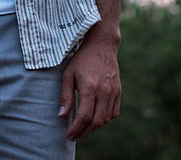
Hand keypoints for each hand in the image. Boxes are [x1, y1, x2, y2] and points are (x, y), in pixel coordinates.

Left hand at [59, 23, 120, 140]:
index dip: (76, 129)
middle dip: (84, 132)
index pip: (84, 117)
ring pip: (106, 119)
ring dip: (94, 128)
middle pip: (96, 121)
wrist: (102, 45)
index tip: (68, 135)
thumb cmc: (82, 59)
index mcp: (91, 88)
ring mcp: (113, 92)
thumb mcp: (69, 74)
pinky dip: (105, 119)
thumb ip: (65, 96)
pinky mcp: (118, 91)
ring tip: (83, 129)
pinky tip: (96, 120)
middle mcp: (104, 92)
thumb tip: (62, 115)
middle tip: (74, 136)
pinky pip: (114, 112)